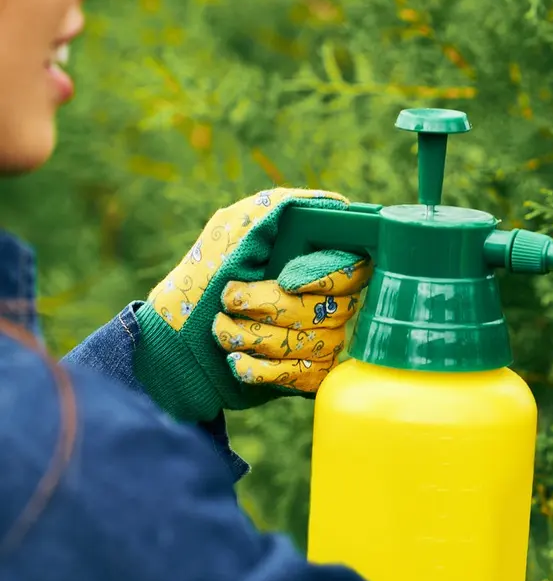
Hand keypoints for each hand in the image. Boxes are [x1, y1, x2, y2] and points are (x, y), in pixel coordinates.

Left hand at [133, 188, 372, 423]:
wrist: (173, 336)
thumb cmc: (203, 278)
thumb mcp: (231, 232)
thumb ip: (274, 209)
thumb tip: (334, 204)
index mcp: (316, 265)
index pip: (352, 270)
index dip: (324, 275)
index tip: (286, 279)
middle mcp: (327, 304)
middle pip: (326, 310)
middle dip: (269, 306)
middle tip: (230, 299)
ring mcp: (319, 342)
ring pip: (308, 344)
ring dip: (253, 336)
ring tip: (220, 328)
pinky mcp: (304, 375)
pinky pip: (297, 376)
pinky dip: (259, 369)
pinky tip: (234, 359)